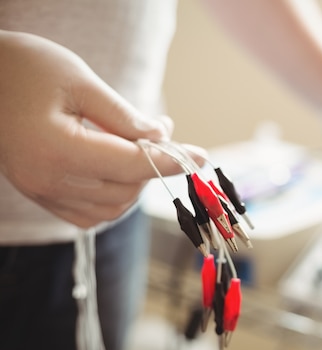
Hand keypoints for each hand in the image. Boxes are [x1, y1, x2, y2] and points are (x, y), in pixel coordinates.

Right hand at [0, 30, 184, 227]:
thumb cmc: (25, 68)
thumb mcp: (79, 80)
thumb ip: (123, 116)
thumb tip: (160, 138)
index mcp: (56, 150)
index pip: (131, 166)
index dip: (171, 161)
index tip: (203, 156)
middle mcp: (46, 180)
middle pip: (124, 189)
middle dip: (154, 165)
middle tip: (163, 131)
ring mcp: (40, 192)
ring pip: (110, 208)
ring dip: (136, 183)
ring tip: (139, 145)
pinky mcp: (38, 194)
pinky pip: (88, 214)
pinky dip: (114, 198)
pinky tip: (118, 170)